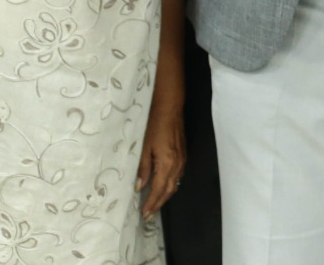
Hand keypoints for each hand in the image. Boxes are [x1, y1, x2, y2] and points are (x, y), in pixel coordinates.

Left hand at [136, 102, 186, 218]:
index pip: (158, 189)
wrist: (170, 109)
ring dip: (164, 197)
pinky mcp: (183, 156)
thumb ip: (143, 168)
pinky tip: (164, 187)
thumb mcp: (144, 147)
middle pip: (169, 191)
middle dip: (158, 204)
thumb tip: (139, 186)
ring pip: (175, 185)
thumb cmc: (154, 125)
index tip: (144, 214)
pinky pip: (178, 177)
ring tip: (154, 205)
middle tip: (148, 214)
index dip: (151, 203)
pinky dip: (170, 186)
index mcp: (167, 164)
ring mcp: (182, 161)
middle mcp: (177, 165)